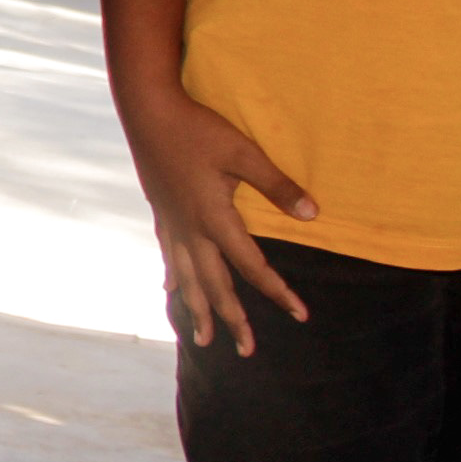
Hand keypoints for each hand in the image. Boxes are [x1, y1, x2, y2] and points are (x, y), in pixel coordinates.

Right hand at [119, 81, 315, 354]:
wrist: (148, 111)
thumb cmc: (198, 128)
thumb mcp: (243, 153)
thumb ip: (277, 186)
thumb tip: (312, 215)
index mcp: (214, 218)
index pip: (252, 266)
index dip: (278, 291)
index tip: (300, 314)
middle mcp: (191, 230)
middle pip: (214, 285)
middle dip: (232, 319)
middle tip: (246, 350)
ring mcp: (172, 223)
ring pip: (186, 279)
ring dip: (197, 311)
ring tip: (204, 339)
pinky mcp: (162, 212)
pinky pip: (169, 256)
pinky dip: (174, 278)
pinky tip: (171, 290)